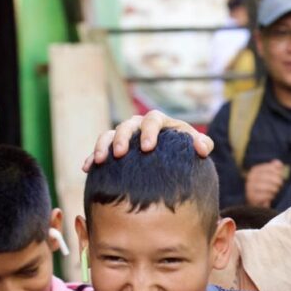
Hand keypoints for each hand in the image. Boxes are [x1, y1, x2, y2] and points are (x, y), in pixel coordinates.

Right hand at [83, 110, 212, 170]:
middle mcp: (139, 125)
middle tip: (120, 154)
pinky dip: (92, 157)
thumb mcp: (198, 147)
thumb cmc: (187, 151)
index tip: (148, 148)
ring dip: (103, 146)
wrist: (174, 159)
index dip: (149, 132)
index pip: (152, 121)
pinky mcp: (113, 148)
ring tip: (100, 161)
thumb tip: (201, 148)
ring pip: (109, 134)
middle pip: (127, 126)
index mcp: (159, 122)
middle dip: (122, 138)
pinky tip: (86, 168)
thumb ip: (203, 145)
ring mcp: (124, 136)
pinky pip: (99, 150)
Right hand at [244, 160, 284, 207]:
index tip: (281, 175)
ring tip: (276, 190)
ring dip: (274, 189)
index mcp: (255, 170)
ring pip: (266, 187)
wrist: (256, 199)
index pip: (268, 168)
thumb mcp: (270, 175)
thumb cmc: (265, 185)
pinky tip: (271, 196)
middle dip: (277, 180)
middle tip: (280, 184)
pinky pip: (264, 196)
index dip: (277, 171)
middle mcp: (251, 178)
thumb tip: (278, 163)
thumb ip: (275, 167)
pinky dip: (270, 196)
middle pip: (267, 177)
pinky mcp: (251, 197)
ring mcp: (250, 187)